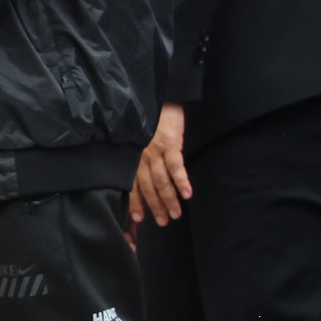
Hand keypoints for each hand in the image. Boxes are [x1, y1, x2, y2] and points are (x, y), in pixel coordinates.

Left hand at [128, 103, 190, 227]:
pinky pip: (176, 167)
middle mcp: (141, 157)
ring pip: (162, 181)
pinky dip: (182, 181)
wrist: (159, 98)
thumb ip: (139, 160)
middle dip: (156, 206)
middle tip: (164, 222)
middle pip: (148, 187)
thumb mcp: (139, 141)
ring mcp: (156, 151)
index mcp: (133, 158)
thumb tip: (145, 181)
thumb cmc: (148, 121)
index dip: (136, 203)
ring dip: (169, 199)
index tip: (140, 219)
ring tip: (176, 214)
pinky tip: (187, 194)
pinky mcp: (171, 144)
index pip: (132, 185)